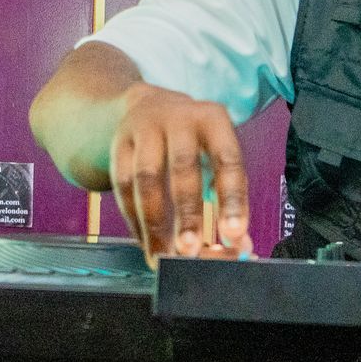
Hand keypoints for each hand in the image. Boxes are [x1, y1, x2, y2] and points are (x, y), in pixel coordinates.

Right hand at [109, 83, 251, 266]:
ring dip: (153, 223)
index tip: (233, 235)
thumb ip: (228, 198)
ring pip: (146, 178)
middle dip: (187, 212)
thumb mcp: (217, 154)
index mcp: (213, 119)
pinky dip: (133, 218)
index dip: (232, 199)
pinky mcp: (119, 144)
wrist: (148, 106)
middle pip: (182, 166)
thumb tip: (240, 246)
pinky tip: (145, 240)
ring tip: (163, 256)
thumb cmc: (194, 141)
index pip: (227, 160)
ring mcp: (145, 128)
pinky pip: (122, 185)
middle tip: (190, 251)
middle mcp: (179, 118)